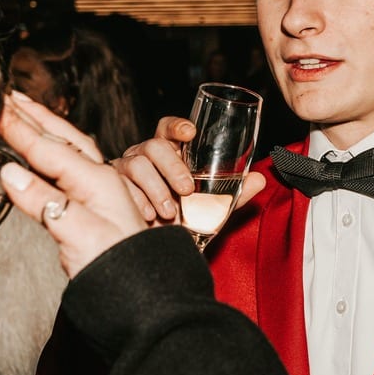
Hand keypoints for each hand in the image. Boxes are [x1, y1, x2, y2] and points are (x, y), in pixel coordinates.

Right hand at [0, 91, 147, 277]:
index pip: (48, 149)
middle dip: (33, 115)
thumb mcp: (82, 236)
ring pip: (64, 150)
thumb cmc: (120, 269)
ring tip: (22, 111)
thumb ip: (47, 204)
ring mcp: (94, 193)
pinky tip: (37, 154)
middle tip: (7, 94)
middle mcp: (97, 180)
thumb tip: (9, 173)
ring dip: (41, 128)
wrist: (144, 297)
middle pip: (60, 139)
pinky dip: (46, 154)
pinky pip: (64, 169)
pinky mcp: (89, 208)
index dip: (18, 128)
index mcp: (97, 181)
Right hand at [111, 116, 265, 222]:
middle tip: (187, 189)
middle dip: (172, 166)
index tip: (191, 133)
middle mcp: (145, 156)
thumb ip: (235, 193)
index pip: (167, 128)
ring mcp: (126, 169)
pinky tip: (149, 216)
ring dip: (156, 189)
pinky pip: (120, 187)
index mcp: (168, 152)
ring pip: (136, 165)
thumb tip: (260, 179)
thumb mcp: (213, 208)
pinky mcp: (113, 188)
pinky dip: (138, 202)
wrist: (160, 248)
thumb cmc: (185, 220)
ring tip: (170, 213)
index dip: (177, 126)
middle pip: (154, 145)